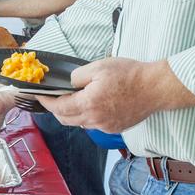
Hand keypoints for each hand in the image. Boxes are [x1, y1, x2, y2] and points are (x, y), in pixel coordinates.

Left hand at [36, 57, 168, 132]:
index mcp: (88, 104)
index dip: (46, 102)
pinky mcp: (115, 128)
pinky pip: (94, 125)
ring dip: (72, 114)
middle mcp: (95, 119)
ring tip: (73, 100)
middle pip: (66, 120)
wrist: (155, 88)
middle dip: (56, 110)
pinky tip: (93, 105)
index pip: (58, 108)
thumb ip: (77, 77)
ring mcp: (105, 126)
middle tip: (53, 98)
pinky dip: (88, 117)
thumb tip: (69, 84)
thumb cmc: (130, 75)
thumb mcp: (98, 67)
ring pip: (80, 123)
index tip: (40, 96)